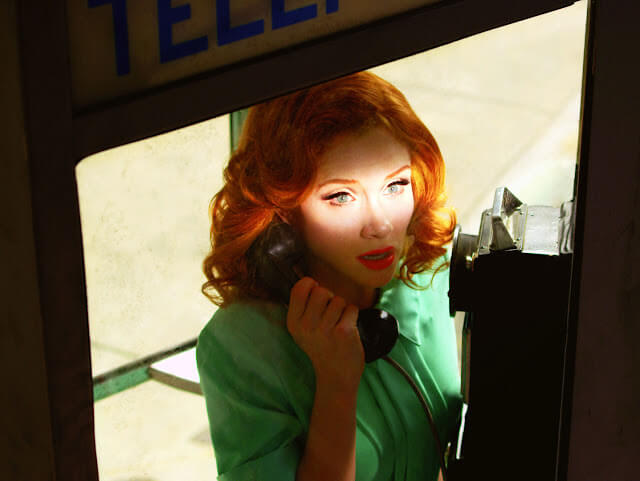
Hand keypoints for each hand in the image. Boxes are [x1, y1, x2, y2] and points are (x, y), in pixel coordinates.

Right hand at [286, 277, 363, 392]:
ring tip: (338, 323)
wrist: (336, 376)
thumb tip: (310, 280)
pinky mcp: (344, 332)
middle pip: (321, 290)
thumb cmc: (321, 347)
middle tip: (330, 313)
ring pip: (339, 299)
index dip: (311, 285)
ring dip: (342, 308)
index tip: (316, 295)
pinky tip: (348, 328)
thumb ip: (303, 306)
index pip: (300, 288)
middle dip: (329, 298)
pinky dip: (353, 315)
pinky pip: (351, 308)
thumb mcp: (302, 330)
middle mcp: (306, 325)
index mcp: (293, 322)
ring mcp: (325, 329)